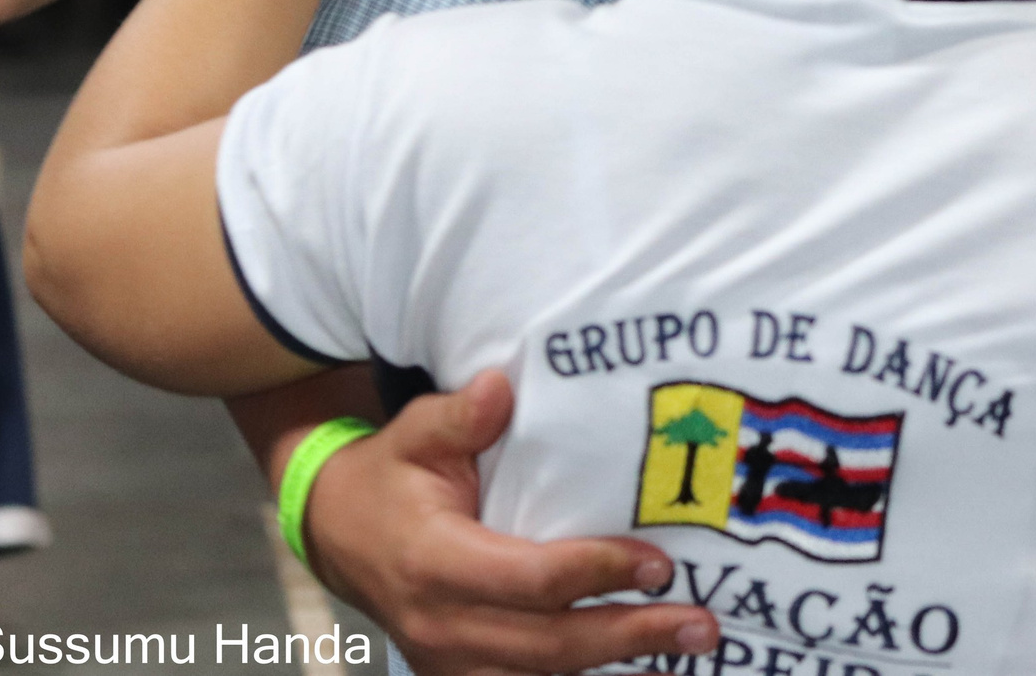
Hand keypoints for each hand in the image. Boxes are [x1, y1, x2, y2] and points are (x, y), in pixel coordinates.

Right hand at [301, 372, 715, 675]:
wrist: (333, 531)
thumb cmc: (389, 476)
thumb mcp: (412, 433)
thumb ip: (457, 416)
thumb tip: (500, 388)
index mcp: (434, 562)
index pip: (528, 580)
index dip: (595, 572)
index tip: (659, 562)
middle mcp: (442, 626)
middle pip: (548, 646)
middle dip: (630, 636)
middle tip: (701, 625)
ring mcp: (448, 662)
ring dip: (619, 672)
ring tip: (690, 657)